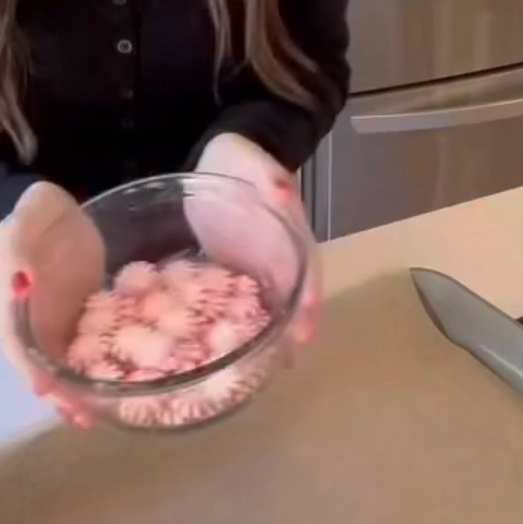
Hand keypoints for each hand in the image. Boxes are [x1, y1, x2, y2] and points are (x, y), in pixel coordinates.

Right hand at [0, 182, 104, 415]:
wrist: (54, 210)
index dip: (31, 368)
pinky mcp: (86, 315)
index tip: (47, 392)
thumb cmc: (34, 215)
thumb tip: (20, 284)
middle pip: (42, 364)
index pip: (17, 343)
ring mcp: (60, 321)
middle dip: (60, 393)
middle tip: (83, 418)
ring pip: (67, 362)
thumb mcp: (22, 223)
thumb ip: (18, 250)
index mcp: (12, 303)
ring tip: (100, 416)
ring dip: (81, 389)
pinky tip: (124, 382)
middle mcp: (33, 321)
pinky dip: (104, 365)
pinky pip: (94, 346)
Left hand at [195, 133, 319, 348]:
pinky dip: (226, 321)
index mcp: (289, 235)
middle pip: (291, 299)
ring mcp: (252, 267)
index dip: (307, 306)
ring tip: (259, 366)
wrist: (222, 157)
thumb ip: (270, 179)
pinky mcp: (226, 270)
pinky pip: (229, 299)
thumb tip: (282, 193)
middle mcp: (277, 258)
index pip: (307, 274)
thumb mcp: (257, 164)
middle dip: (290, 331)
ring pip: (263, 304)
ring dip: (264, 332)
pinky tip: (215, 342)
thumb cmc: (244, 160)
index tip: (305, 335)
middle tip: (285, 364)